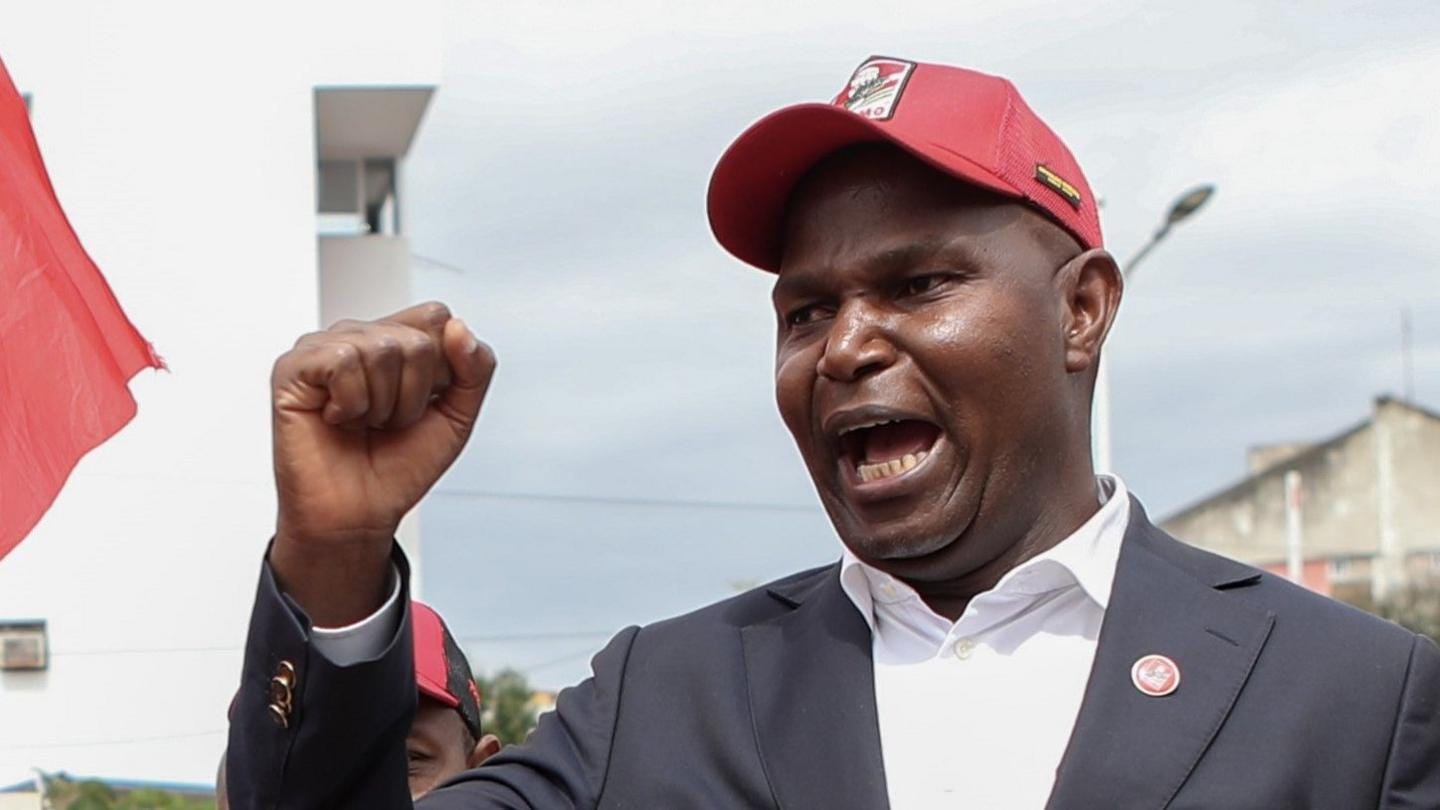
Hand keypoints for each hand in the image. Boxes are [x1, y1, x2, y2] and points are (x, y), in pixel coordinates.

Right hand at [268, 302, 495, 624]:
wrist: (360, 513)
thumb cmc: (399, 465)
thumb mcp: (457, 416)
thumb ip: (475, 368)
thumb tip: (458, 326)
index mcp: (395, 339)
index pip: (436, 316)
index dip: (444, 368)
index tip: (424, 403)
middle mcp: (359, 335)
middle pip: (416, 338)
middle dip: (414, 395)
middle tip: (387, 422)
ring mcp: (323, 347)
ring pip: (382, 349)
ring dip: (383, 404)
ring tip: (363, 423)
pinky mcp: (293, 367)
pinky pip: (343, 361)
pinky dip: (352, 403)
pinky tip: (337, 419)